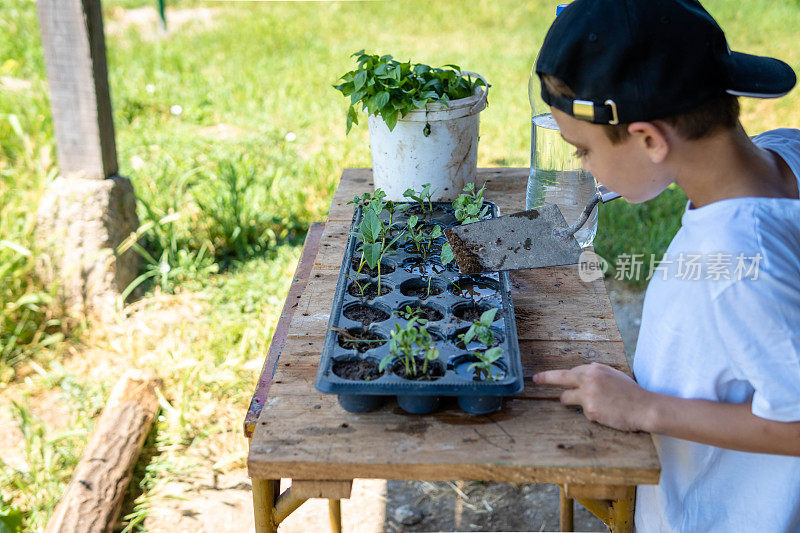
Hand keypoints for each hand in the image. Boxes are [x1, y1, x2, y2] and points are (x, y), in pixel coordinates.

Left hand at [533, 363, 650, 431]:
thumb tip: (582, 374)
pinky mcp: (590, 411)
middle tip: (535, 379)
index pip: (571, 371)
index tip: (546, 376)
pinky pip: (584, 412)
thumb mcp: (613, 375)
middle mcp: (588, 379)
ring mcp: (587, 396)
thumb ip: (596, 374)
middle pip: (559, 378)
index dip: (562, 376)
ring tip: (595, 404)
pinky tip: (607, 413)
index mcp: (594, 369)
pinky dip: (592, 413)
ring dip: (571, 401)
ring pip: (566, 399)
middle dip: (545, 378)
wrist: (644, 407)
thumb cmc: (632, 392)